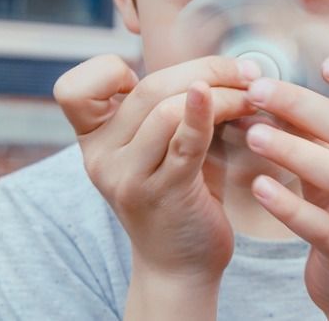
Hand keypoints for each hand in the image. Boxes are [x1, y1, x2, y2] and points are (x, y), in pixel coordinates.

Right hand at [53, 55, 259, 282]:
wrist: (181, 266)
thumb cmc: (177, 195)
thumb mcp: (154, 148)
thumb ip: (161, 108)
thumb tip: (213, 62)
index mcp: (92, 140)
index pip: (74, 88)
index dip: (109, 70)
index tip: (162, 80)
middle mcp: (100, 157)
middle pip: (146, 87)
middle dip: (204, 70)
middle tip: (247, 74)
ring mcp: (127, 177)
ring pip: (165, 107)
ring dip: (221, 94)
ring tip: (254, 99)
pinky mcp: (162, 192)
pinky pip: (184, 140)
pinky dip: (206, 113)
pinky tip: (233, 100)